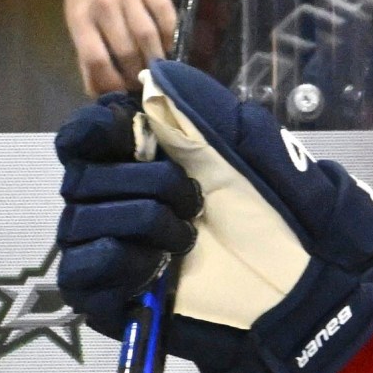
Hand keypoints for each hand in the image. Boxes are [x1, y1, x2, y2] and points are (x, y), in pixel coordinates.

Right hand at [54, 61, 372, 372]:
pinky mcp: (100, 298)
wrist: (293, 288)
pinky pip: (79, 270)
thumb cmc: (271, 216)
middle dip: (143, 183)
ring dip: (142, 224)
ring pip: (80, 223)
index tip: (132, 133)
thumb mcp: (247, 147)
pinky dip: (119, 262)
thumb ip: (202, 107)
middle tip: (193, 202)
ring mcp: (99, 250)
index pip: (81, 133)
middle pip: (81, 177)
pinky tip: (156, 268)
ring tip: (185, 241)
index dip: (97, 128)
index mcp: (135, 160)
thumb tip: (157, 74)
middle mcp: (107, 201)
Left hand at [59, 0, 175, 95]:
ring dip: (156, 58)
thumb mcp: (76, 20)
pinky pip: (165, 14)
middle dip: (137, 75)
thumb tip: (99, 92)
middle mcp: (103, 6)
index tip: (123, 92)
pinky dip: (169, 34)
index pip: (97, 61)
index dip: (112, 83)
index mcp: (80, 19)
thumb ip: (86, 56)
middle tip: (144, 83)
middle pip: (126, 52)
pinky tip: (168, 44)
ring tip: (159, 69)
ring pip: (147, 36)